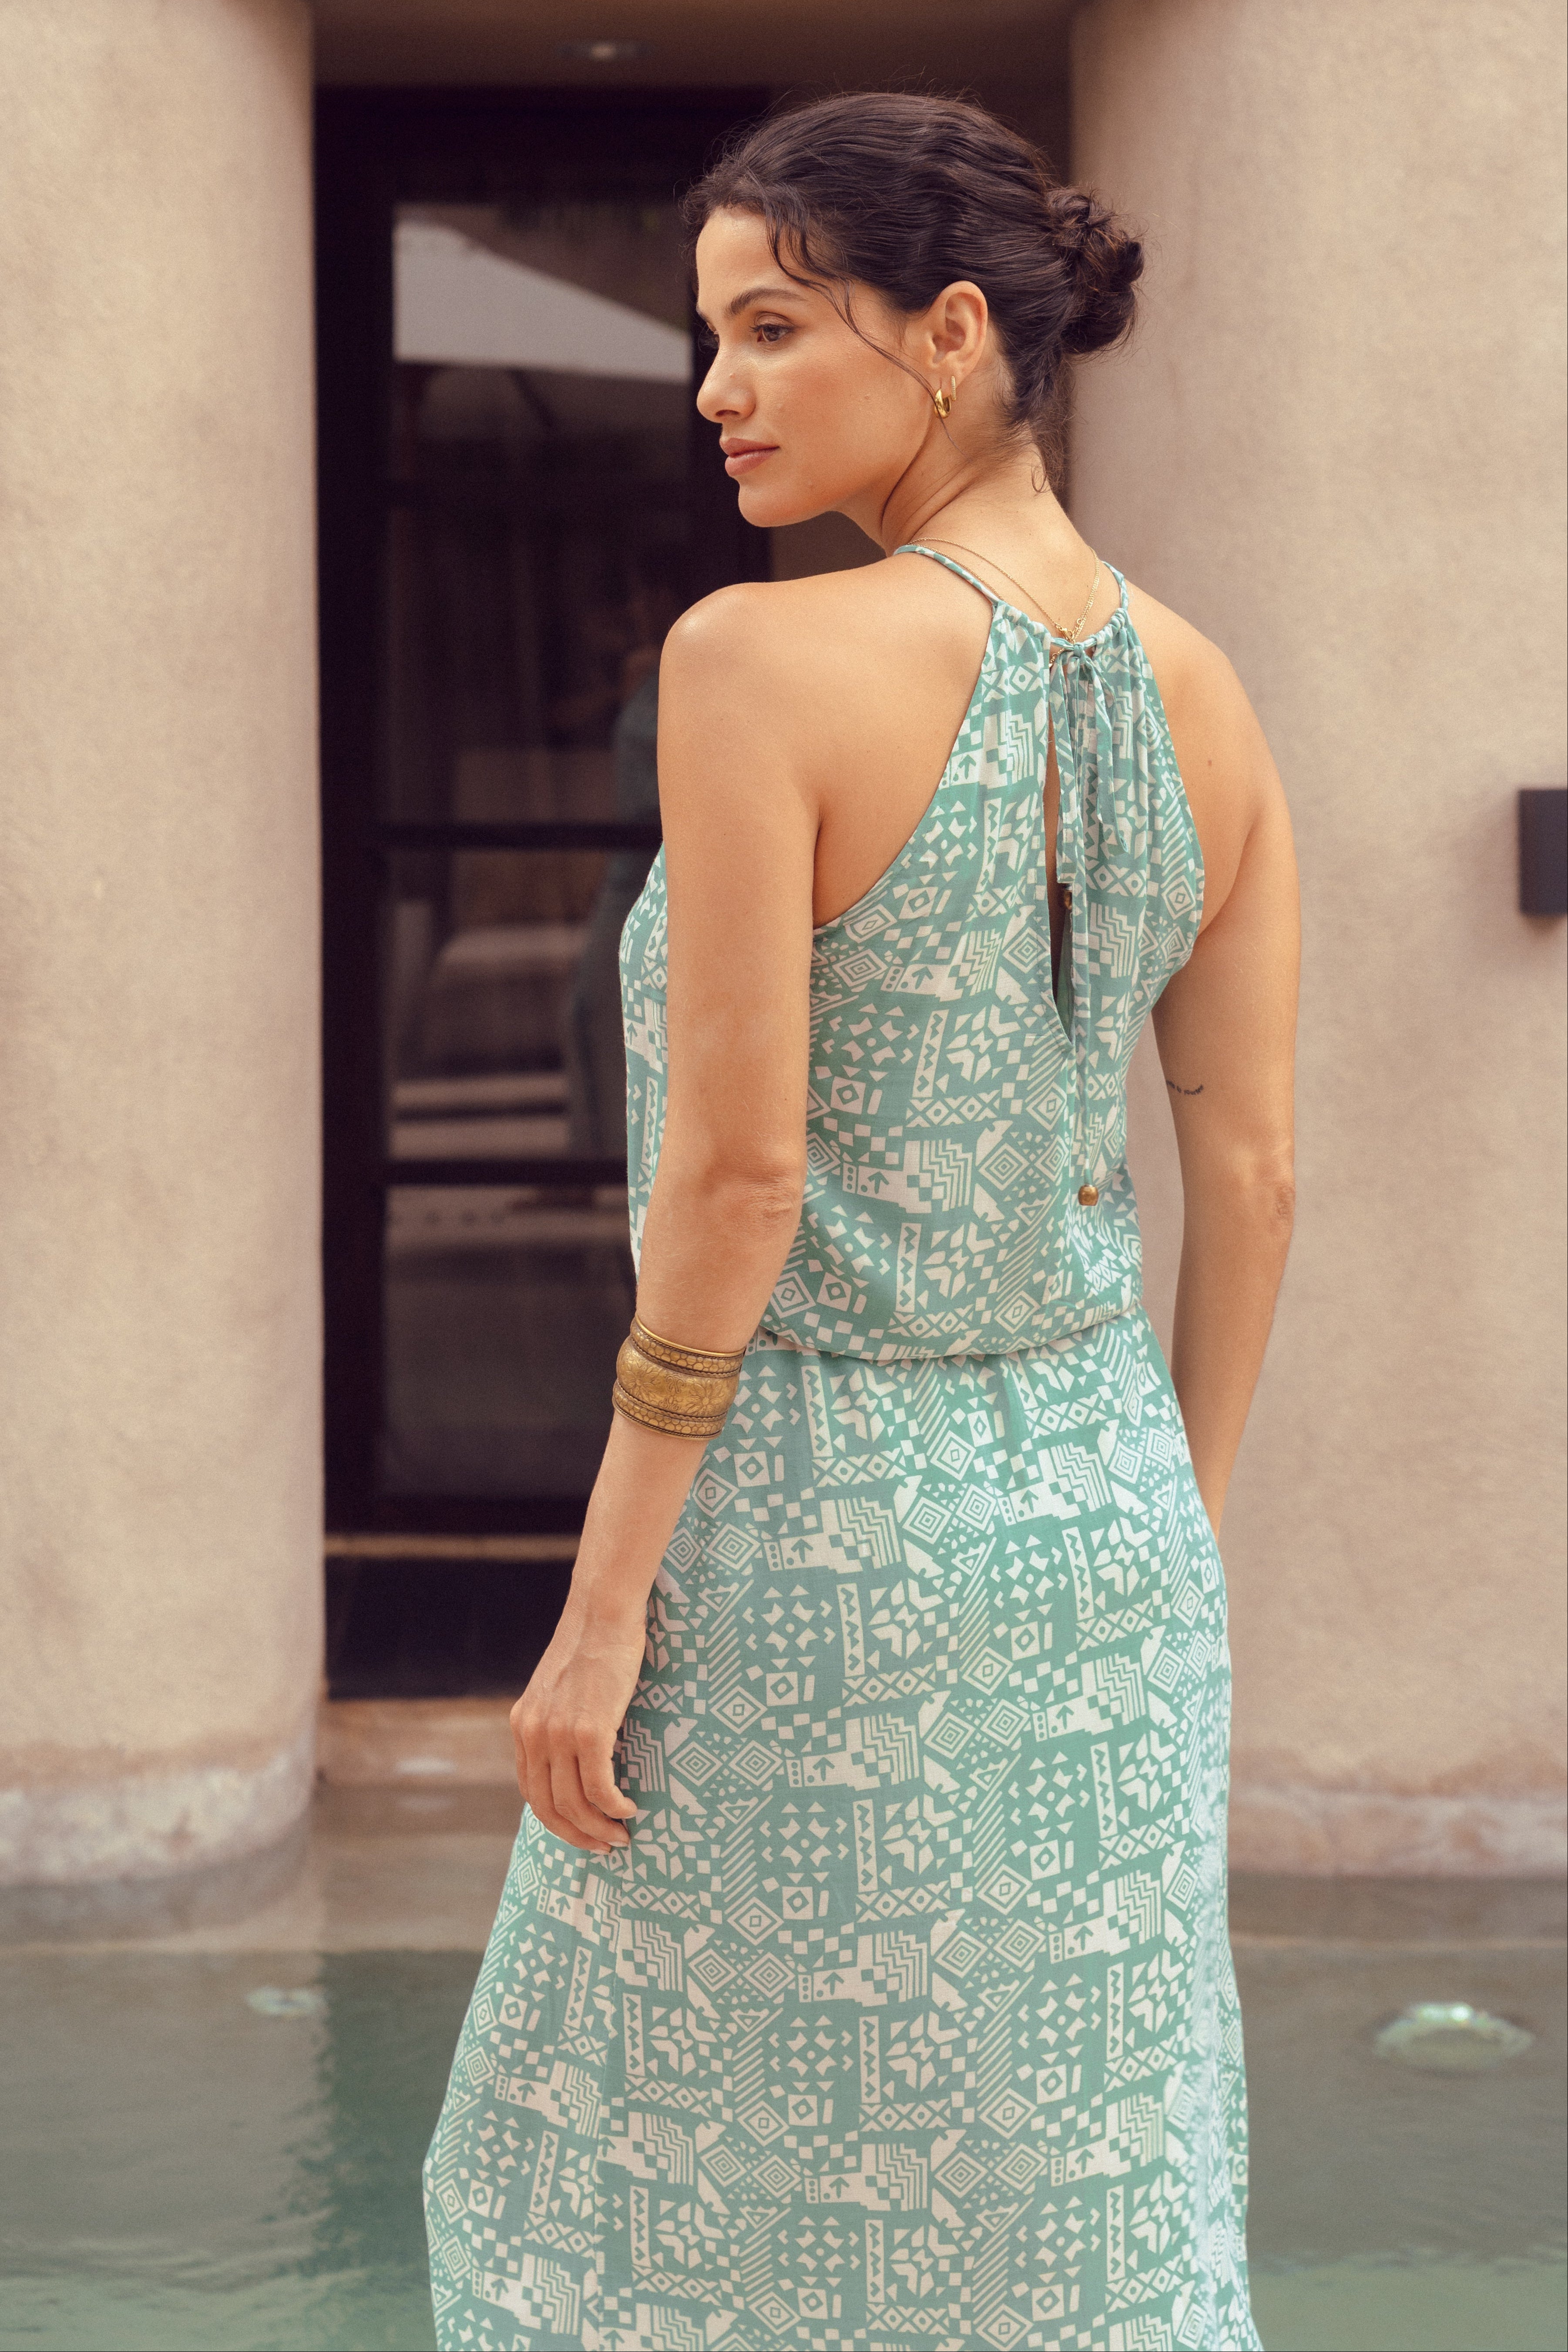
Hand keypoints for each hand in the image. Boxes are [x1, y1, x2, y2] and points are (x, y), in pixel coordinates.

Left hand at [510, 1606, 646, 1854]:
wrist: (602, 1611)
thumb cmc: (592, 1645)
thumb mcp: (560, 1687)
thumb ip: (558, 1720)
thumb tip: (576, 1755)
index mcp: (523, 1724)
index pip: (531, 1791)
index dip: (556, 1821)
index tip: (581, 1832)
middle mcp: (533, 1733)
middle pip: (547, 1807)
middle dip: (576, 1835)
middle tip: (603, 1847)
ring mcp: (558, 1733)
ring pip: (573, 1804)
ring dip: (598, 1829)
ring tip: (621, 1836)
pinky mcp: (588, 1730)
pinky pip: (598, 1787)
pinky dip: (614, 1807)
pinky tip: (629, 1809)